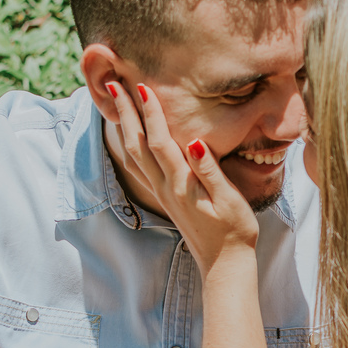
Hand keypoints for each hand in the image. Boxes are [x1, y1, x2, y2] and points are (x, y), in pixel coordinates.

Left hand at [110, 81, 257, 271]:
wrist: (224, 264)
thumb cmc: (234, 231)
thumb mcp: (229, 199)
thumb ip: (210, 171)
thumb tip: (195, 142)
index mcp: (182, 184)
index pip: (160, 141)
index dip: (151, 113)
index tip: (142, 86)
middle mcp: (166, 187)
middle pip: (138, 144)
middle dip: (126, 113)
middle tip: (113, 84)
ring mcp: (163, 194)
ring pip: (134, 156)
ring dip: (124, 127)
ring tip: (116, 104)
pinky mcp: (166, 199)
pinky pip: (139, 168)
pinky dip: (130, 147)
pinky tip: (130, 138)